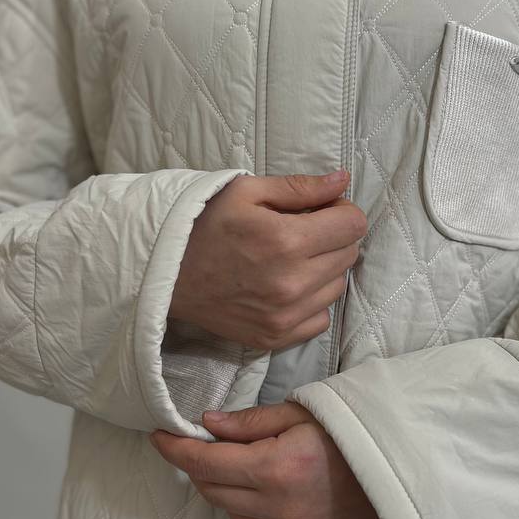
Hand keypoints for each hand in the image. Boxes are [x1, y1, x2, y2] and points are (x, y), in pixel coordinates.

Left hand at [149, 401, 383, 518]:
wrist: (401, 476)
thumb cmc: (353, 436)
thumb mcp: (303, 415)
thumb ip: (250, 423)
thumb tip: (207, 425)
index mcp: (275, 468)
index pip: (204, 463)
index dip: (176, 449)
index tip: (159, 436)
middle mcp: (276, 508)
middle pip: (212, 490)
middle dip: (200, 466)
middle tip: (205, 444)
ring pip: (231, 515)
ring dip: (225, 491)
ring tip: (243, 467)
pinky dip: (250, 512)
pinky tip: (267, 492)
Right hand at [169, 170, 366, 350]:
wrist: (166, 274)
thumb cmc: (204, 225)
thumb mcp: (247, 191)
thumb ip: (301, 187)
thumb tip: (343, 181)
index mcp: (287, 241)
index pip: (353, 225)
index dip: (342, 211)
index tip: (322, 210)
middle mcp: (292, 283)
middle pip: (349, 255)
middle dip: (333, 238)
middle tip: (303, 232)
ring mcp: (285, 316)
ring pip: (337, 287)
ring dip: (324, 270)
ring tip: (292, 260)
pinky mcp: (276, 337)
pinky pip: (321, 319)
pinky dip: (312, 302)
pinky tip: (287, 287)